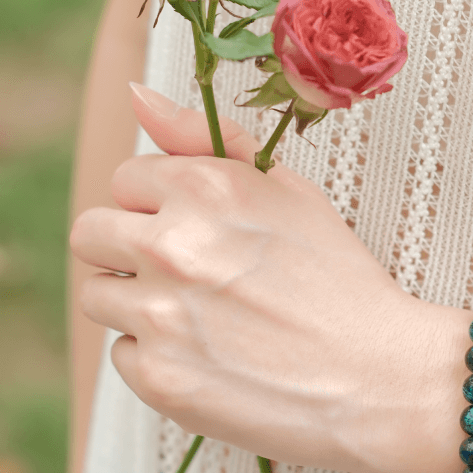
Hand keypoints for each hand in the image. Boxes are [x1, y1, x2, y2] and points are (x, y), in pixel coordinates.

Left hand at [69, 85, 453, 472]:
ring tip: (204, 320)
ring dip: (138, 304)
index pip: (125, 181)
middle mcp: (172, 245)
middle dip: (130, 250)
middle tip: (188, 276)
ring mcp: (161, 315)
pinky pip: (122, 354)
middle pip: (91, 235)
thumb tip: (135, 94)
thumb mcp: (292, 193)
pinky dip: (158, 357)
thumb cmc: (341, 281)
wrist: (382, 377)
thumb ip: (208, 139)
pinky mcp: (159, 378)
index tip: (199, 233)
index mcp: (205, 188)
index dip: (161, 207)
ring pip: (98, 296)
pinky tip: (213, 359)